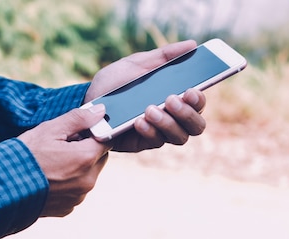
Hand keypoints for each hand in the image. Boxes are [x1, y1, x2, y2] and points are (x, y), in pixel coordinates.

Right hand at [18, 106, 111, 216]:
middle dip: (85, 150)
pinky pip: (75, 191)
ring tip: (51, 164)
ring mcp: (78, 197)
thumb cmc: (24, 156)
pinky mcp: (68, 208)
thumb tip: (100, 111)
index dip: (92, 133)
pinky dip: (67, 184)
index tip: (76, 133)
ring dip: (77, 168)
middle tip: (61, 147)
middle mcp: (87, 181)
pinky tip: (48, 179)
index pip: (106, 140)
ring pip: (87, 175)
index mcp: (86, 158)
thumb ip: (79, 119)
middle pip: (98, 159)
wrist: (2, 188)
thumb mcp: (50, 129)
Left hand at [85, 40, 206, 152]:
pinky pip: (156, 141)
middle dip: (187, 113)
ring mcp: (159, 132)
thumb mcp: (137, 64)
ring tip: (150, 109)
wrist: (89, 101)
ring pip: (180, 137)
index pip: (198, 103)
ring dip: (168, 123)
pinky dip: (150, 130)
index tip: (191, 90)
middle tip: (171, 99)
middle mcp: (172, 117)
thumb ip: (164, 56)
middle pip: (196, 125)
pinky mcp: (144, 143)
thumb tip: (192, 45)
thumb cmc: (115, 83)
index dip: (200, 100)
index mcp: (175, 96)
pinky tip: (138, 121)